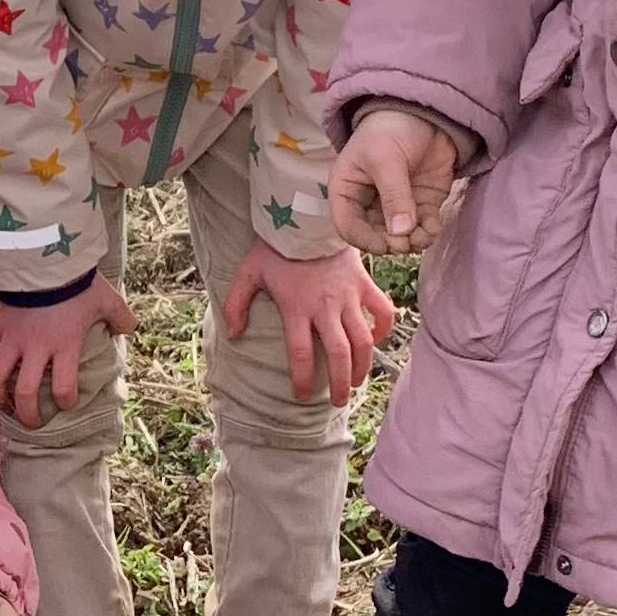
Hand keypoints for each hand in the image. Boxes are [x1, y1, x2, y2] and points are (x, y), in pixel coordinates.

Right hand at [0, 274, 138, 427]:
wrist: (43, 256)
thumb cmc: (76, 281)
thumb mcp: (107, 299)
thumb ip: (121, 317)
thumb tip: (129, 329)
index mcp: (64, 347)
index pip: (64, 389)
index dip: (66, 402)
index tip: (67, 403)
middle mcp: (35, 349)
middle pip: (25, 394)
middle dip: (27, 414)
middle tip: (31, 422)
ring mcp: (12, 338)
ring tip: (2, 403)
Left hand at [224, 242, 397, 406]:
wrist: (307, 214)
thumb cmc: (276, 246)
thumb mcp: (247, 272)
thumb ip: (235, 304)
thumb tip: (234, 335)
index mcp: (297, 308)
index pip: (300, 354)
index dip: (301, 379)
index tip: (300, 395)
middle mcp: (325, 307)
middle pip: (338, 355)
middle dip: (338, 383)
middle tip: (337, 400)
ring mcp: (348, 296)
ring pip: (363, 340)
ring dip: (362, 366)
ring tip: (355, 381)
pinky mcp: (365, 283)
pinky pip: (382, 311)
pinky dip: (382, 328)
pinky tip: (375, 340)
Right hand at [330, 108, 460, 255]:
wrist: (426, 111)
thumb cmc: (390, 129)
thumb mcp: (385, 159)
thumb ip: (393, 196)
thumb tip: (401, 232)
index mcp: (347, 191)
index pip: (347, 225)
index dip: (364, 239)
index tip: (384, 244)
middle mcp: (368, 204)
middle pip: (374, 235)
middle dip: (390, 243)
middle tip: (405, 242)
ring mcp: (396, 206)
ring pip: (399, 237)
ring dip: (411, 242)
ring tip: (422, 237)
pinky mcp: (421, 205)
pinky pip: (422, 228)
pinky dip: (428, 234)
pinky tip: (432, 229)